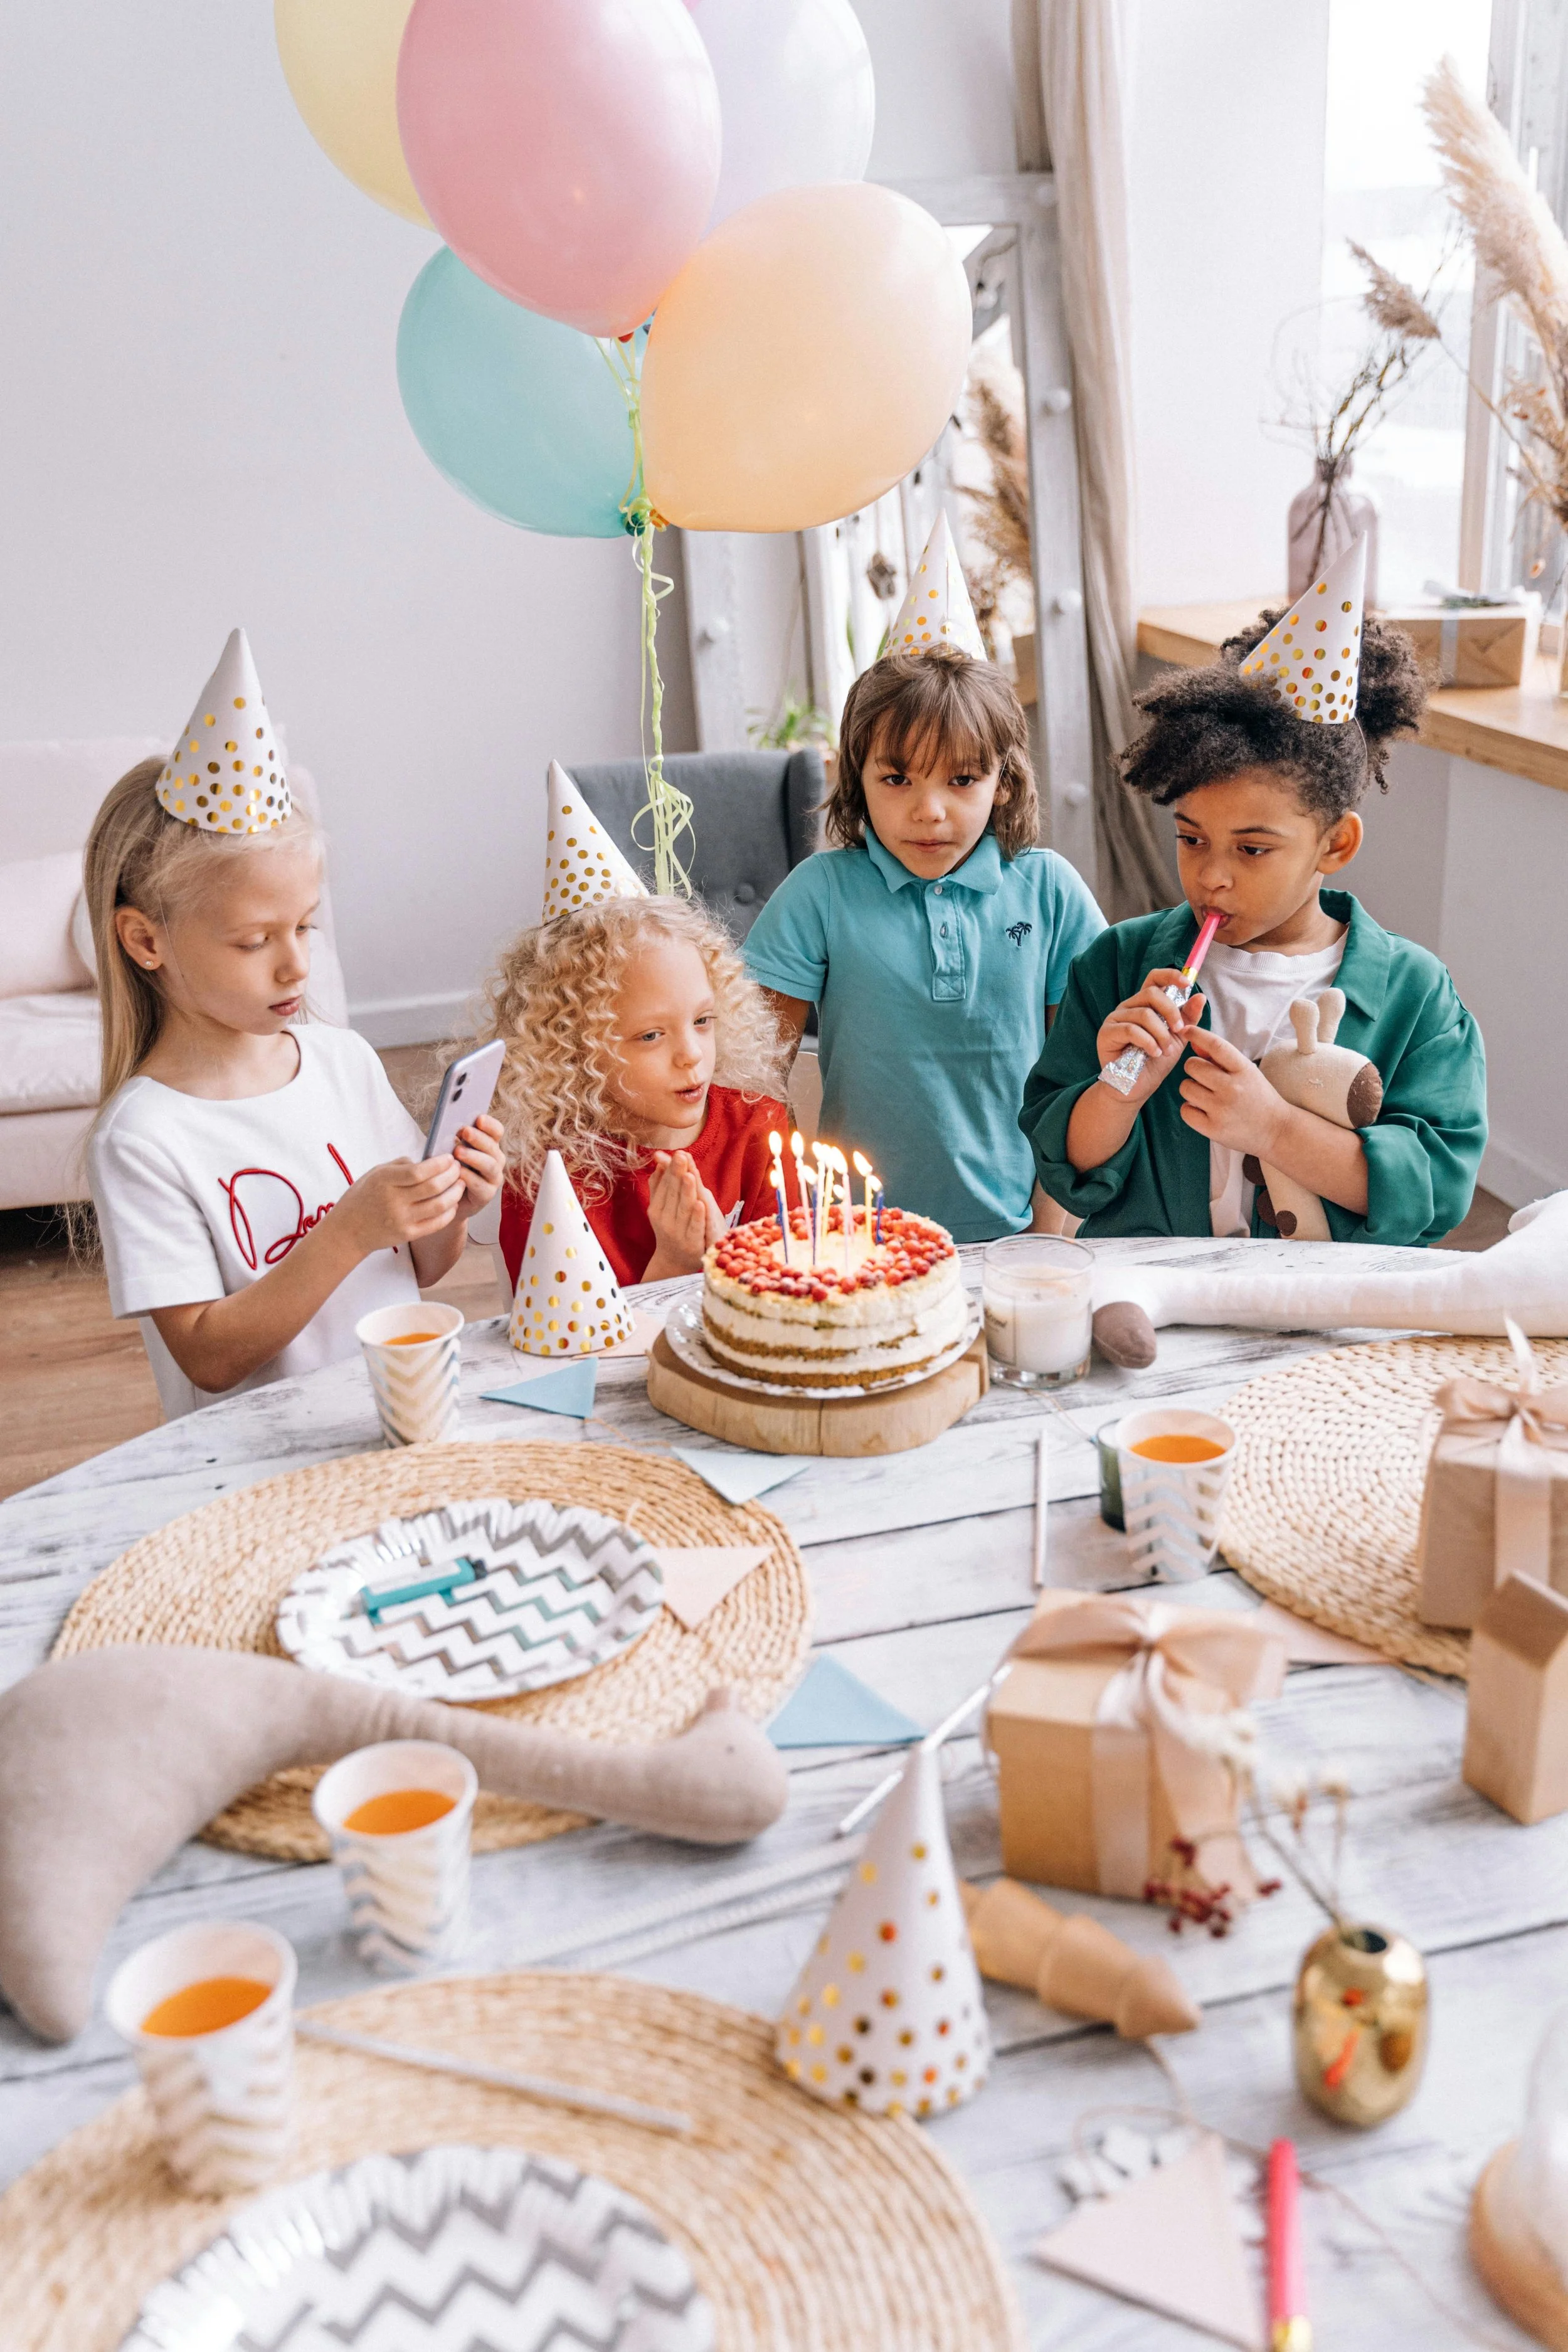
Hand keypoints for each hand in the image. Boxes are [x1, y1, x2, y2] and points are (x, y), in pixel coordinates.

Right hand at [331, 1155, 466, 1258]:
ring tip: (460, 1184)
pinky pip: (436, 1223)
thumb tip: (428, 1160)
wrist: (348, 1230)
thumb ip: (401, 1165)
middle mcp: (393, 1200)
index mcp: (384, 1180)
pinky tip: (453, 1203)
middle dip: (452, 1175)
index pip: (419, 1171)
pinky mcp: (407, 1235)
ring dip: (455, 1193)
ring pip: (439, 1205)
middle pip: (433, 1187)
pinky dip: (449, 1211)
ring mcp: (401, 1219)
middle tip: (458, 1168)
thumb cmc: (363, 1197)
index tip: (449, 1158)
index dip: (439, 1164)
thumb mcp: (375, 1173)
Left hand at [451, 1112, 504, 1215]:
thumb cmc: (449, 1169)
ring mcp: (493, 1179)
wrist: (445, 1198)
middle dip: (479, 1138)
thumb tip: (448, 1125)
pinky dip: (469, 1177)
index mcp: (489, 1146)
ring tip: (458, 1151)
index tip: (478, 1118)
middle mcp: (495, 1161)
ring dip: (474, 1157)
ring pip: (490, 1166)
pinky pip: (480, 1185)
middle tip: (465, 1130)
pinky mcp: (486, 1195)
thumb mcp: (451, 1151)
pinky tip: (458, 1172)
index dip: (490, 1124)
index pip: (497, 1132)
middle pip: (493, 1147)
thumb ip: (455, 1140)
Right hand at [644, 1150, 720, 1278]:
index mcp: (656, 1209)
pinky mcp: (692, 1244)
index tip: (677, 1153)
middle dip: (677, 1175)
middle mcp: (665, 1220)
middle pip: (673, 1195)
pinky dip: (697, 1217)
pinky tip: (700, 1204)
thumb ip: (660, 1183)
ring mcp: (678, 1232)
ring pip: (683, 1209)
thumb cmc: (670, 1228)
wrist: (674, 1261)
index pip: (664, 1186)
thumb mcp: (661, 1207)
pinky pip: (694, 1228)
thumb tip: (660, 1158)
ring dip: (686, 1192)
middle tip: (681, 1157)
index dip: (671, 1170)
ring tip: (689, 1176)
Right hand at [1095, 971, 1205, 1105]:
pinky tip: (1154, 1053)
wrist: (1137, 1088)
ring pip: (1144, 1014)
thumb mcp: (1178, 1038)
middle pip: (1151, 994)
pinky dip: (1148, 1042)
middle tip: (1179, 1031)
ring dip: (1161, 1034)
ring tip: (1165, 1051)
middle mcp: (1129, 1007)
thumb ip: (1188, 1017)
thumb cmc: (1155, 1062)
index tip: (1186, 983)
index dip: (1170, 975)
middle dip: (1171, 1012)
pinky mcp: (1106, 1033)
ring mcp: (1115, 1018)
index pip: (1154, 978)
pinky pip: (1131, 1029)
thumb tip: (1200, 996)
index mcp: (1145, 1004)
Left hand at [1178, 1031, 1286, 1153]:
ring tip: (1206, 1096)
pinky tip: (1204, 1111)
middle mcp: (1232, 1088)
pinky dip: (1190, 1110)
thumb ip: (1219, 1057)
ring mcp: (1222, 1110)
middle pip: (1192, 1066)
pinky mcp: (1213, 1129)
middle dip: (1194, 1068)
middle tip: (1205, 1078)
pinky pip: (1185, 1111)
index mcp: (1244, 1070)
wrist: (1276, 1130)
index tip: (1187, 1031)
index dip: (1198, 1034)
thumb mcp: (1246, 1072)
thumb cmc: (1258, 1096)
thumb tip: (1193, 1041)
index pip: (1216, 1045)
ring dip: (1191, 1089)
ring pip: (1185, 1087)